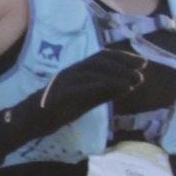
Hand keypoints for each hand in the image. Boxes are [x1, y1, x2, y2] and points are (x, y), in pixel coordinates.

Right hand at [21, 42, 170, 136]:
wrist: (33, 119)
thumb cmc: (60, 108)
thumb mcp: (88, 98)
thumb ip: (106, 91)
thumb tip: (130, 85)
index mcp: (79, 70)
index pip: (103, 56)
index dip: (124, 57)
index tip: (142, 63)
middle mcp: (72, 71)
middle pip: (100, 61)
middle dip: (123, 65)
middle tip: (141, 73)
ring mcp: (66, 82)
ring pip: (93, 72)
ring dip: (116, 76)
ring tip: (133, 83)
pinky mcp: (61, 95)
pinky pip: (82, 87)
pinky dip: (100, 86)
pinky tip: (115, 89)